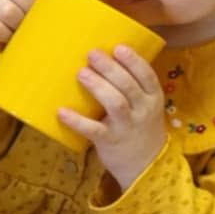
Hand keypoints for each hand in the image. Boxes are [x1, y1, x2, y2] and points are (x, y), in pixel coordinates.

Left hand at [59, 45, 167, 189]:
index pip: (147, 75)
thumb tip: (102, 61)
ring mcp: (127, 126)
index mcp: (153, 98)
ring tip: (81, 73)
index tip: (118, 47)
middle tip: (92, 54)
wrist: (146, 165)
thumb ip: (131, 88)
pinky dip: (77, 121)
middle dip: (110, 68)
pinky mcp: (110, 141)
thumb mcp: (145, 107)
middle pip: (128, 86)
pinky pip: (93, 130)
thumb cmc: (139, 128)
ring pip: (116, 103)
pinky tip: (61, 112)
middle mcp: (143, 110)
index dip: (133, 61)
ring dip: (98, 87)